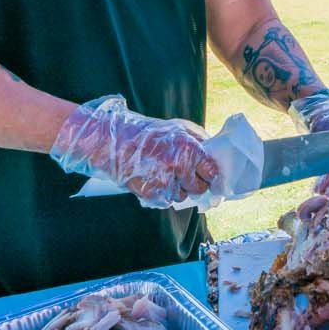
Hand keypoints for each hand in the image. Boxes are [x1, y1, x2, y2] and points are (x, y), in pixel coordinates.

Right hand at [49, 94, 220, 208]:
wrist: (113, 141)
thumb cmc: (147, 134)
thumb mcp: (179, 128)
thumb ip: (200, 142)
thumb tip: (215, 158)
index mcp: (189, 148)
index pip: (212, 172)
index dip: (209, 174)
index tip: (206, 174)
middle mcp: (179, 166)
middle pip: (200, 188)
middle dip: (195, 184)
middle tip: (185, 176)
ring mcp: (164, 182)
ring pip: (183, 197)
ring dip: (178, 190)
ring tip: (165, 175)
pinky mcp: (151, 194)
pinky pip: (167, 202)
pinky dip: (163, 195)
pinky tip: (154, 180)